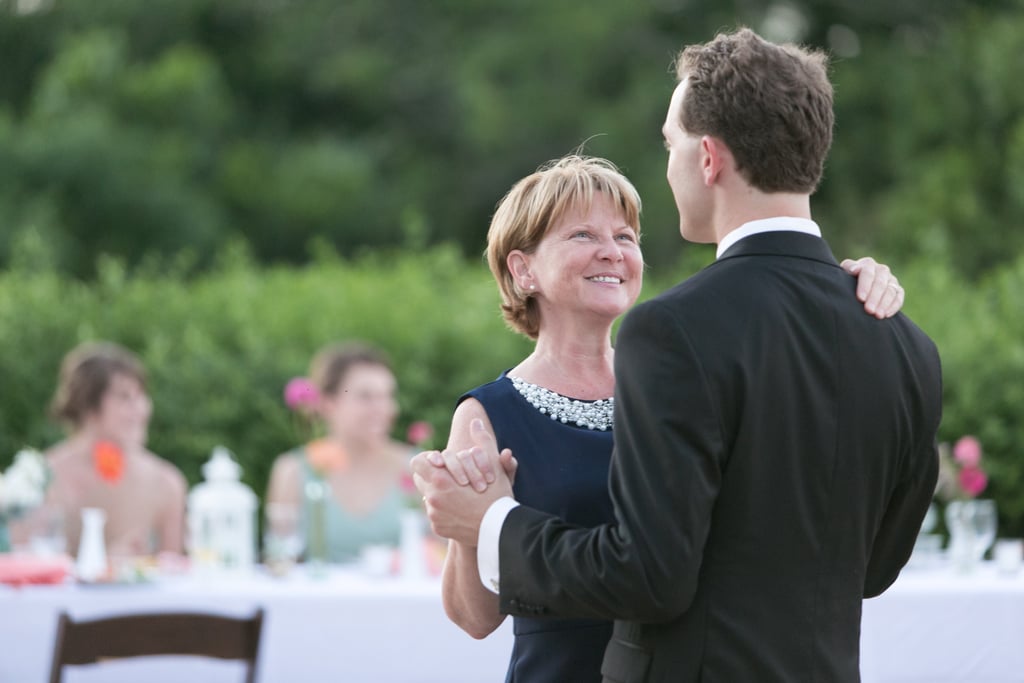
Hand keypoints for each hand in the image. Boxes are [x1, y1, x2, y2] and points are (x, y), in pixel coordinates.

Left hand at [412, 419, 513, 544]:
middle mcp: (432, 499)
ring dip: (440, 494)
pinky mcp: (438, 528)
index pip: (418, 462)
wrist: (501, 530)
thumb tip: (475, 421)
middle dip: (434, 476)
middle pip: (421, 480)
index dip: (428, 460)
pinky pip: (435, 515)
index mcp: (440, 481)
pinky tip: (462, 510)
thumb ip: (483, 440)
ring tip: (460, 494)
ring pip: (428, 497)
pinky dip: (445, 511)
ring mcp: (433, 515)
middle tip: (452, 477)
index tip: (441, 463)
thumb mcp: (493, 466)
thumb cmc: (497, 496)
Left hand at [841, 256, 904, 318]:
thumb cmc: (846, 280)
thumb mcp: (844, 273)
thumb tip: (854, 270)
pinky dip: (894, 306)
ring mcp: (891, 279)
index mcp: (868, 264)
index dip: (865, 286)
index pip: (868, 273)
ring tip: (878, 315)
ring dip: (884, 304)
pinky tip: (887, 315)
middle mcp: (881, 270)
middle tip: (869, 310)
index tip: (860, 299)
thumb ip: (849, 268)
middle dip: (874, 297)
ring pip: (890, 290)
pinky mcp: (897, 289)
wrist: (854, 286)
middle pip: (880, 283)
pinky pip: (899, 297)